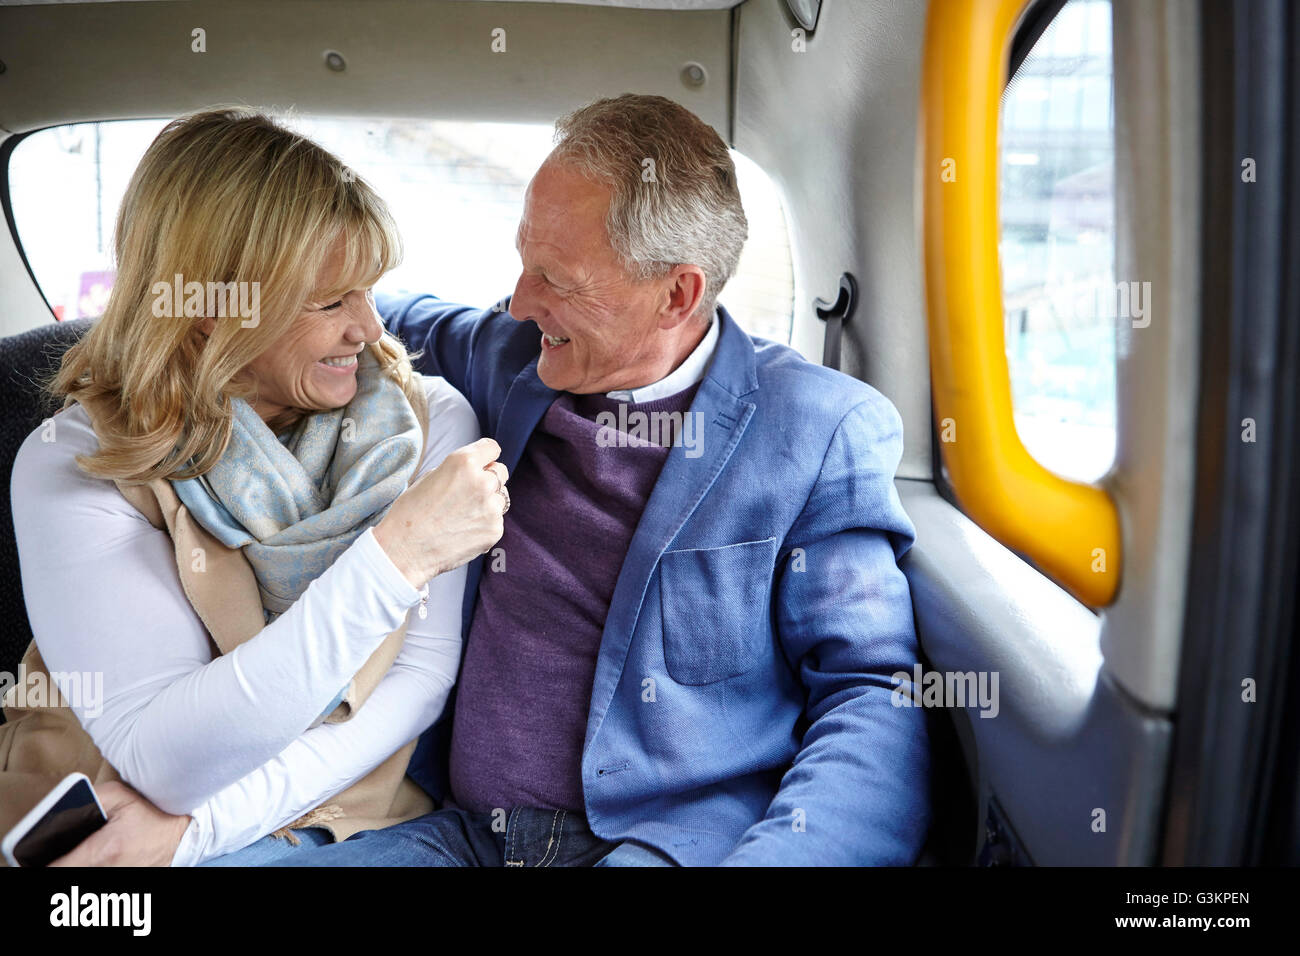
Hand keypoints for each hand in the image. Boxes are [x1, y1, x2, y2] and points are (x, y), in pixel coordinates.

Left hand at [49, 781, 191, 866]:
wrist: (185, 832)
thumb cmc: (154, 812)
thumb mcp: (120, 795)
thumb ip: (87, 799)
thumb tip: (62, 810)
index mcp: (105, 850)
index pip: (56, 869)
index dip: (43, 862)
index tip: (40, 854)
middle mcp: (110, 871)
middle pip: (67, 873)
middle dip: (60, 861)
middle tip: (64, 849)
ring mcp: (118, 880)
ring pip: (82, 879)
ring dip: (78, 865)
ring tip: (88, 850)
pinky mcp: (125, 883)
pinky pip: (96, 877)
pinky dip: (93, 868)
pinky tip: (100, 857)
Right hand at [373, 436, 507, 586]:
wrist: (405, 550)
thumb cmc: (410, 512)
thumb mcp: (430, 476)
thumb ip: (458, 470)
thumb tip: (477, 469)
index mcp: (464, 462)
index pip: (492, 448)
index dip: (485, 456)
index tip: (481, 463)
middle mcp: (482, 482)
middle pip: (500, 471)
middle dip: (488, 478)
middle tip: (468, 492)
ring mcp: (492, 508)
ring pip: (500, 498)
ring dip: (487, 503)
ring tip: (461, 515)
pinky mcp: (495, 530)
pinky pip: (496, 520)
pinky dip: (484, 524)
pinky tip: (463, 531)